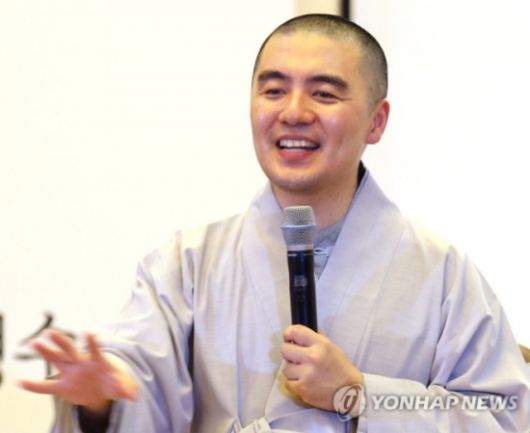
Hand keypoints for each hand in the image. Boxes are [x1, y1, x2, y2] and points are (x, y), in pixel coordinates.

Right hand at [19, 330, 136, 413]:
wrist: (102, 392)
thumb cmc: (113, 384)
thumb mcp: (122, 388)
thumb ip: (126, 390)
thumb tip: (135, 396)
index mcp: (97, 362)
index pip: (95, 350)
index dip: (93, 342)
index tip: (89, 333)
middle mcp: (82, 364)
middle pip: (71, 350)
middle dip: (62, 341)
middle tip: (50, 331)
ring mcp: (71, 373)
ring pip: (56, 360)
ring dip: (45, 353)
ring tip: (34, 343)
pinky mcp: (63, 387)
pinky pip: (46, 387)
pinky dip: (34, 386)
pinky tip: (21, 383)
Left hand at [281, 324, 363, 410]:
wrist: (350, 393)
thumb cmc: (341, 369)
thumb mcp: (333, 348)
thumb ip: (317, 338)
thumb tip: (302, 331)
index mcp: (321, 344)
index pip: (296, 331)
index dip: (289, 333)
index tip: (288, 337)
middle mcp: (312, 357)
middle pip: (285, 349)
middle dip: (289, 352)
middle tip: (296, 357)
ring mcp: (306, 374)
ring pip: (285, 368)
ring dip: (292, 370)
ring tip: (302, 372)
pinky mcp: (302, 389)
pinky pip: (288, 383)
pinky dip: (293, 383)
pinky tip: (303, 382)